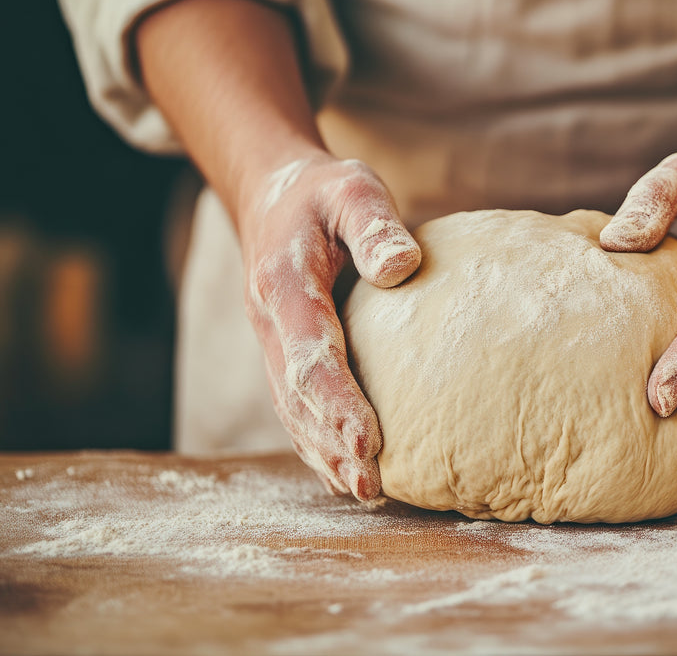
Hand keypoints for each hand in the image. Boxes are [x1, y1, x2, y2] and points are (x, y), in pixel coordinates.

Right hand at [238, 154, 420, 499]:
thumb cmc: (323, 194)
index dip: (336, 402)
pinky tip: (346, 473)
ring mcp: (271, 344)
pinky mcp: (284, 355)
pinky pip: (295, 406)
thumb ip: (373, 223)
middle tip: (370, 486)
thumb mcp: (351, 188)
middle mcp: (269, 323)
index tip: (369, 442)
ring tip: (365, 493)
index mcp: (283, 284)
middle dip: (331, 446)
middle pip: (296, 397)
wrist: (275, 197)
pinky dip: (317, 442)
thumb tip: (401, 266)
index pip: (309, 354)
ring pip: (291, 410)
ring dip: (324, 455)